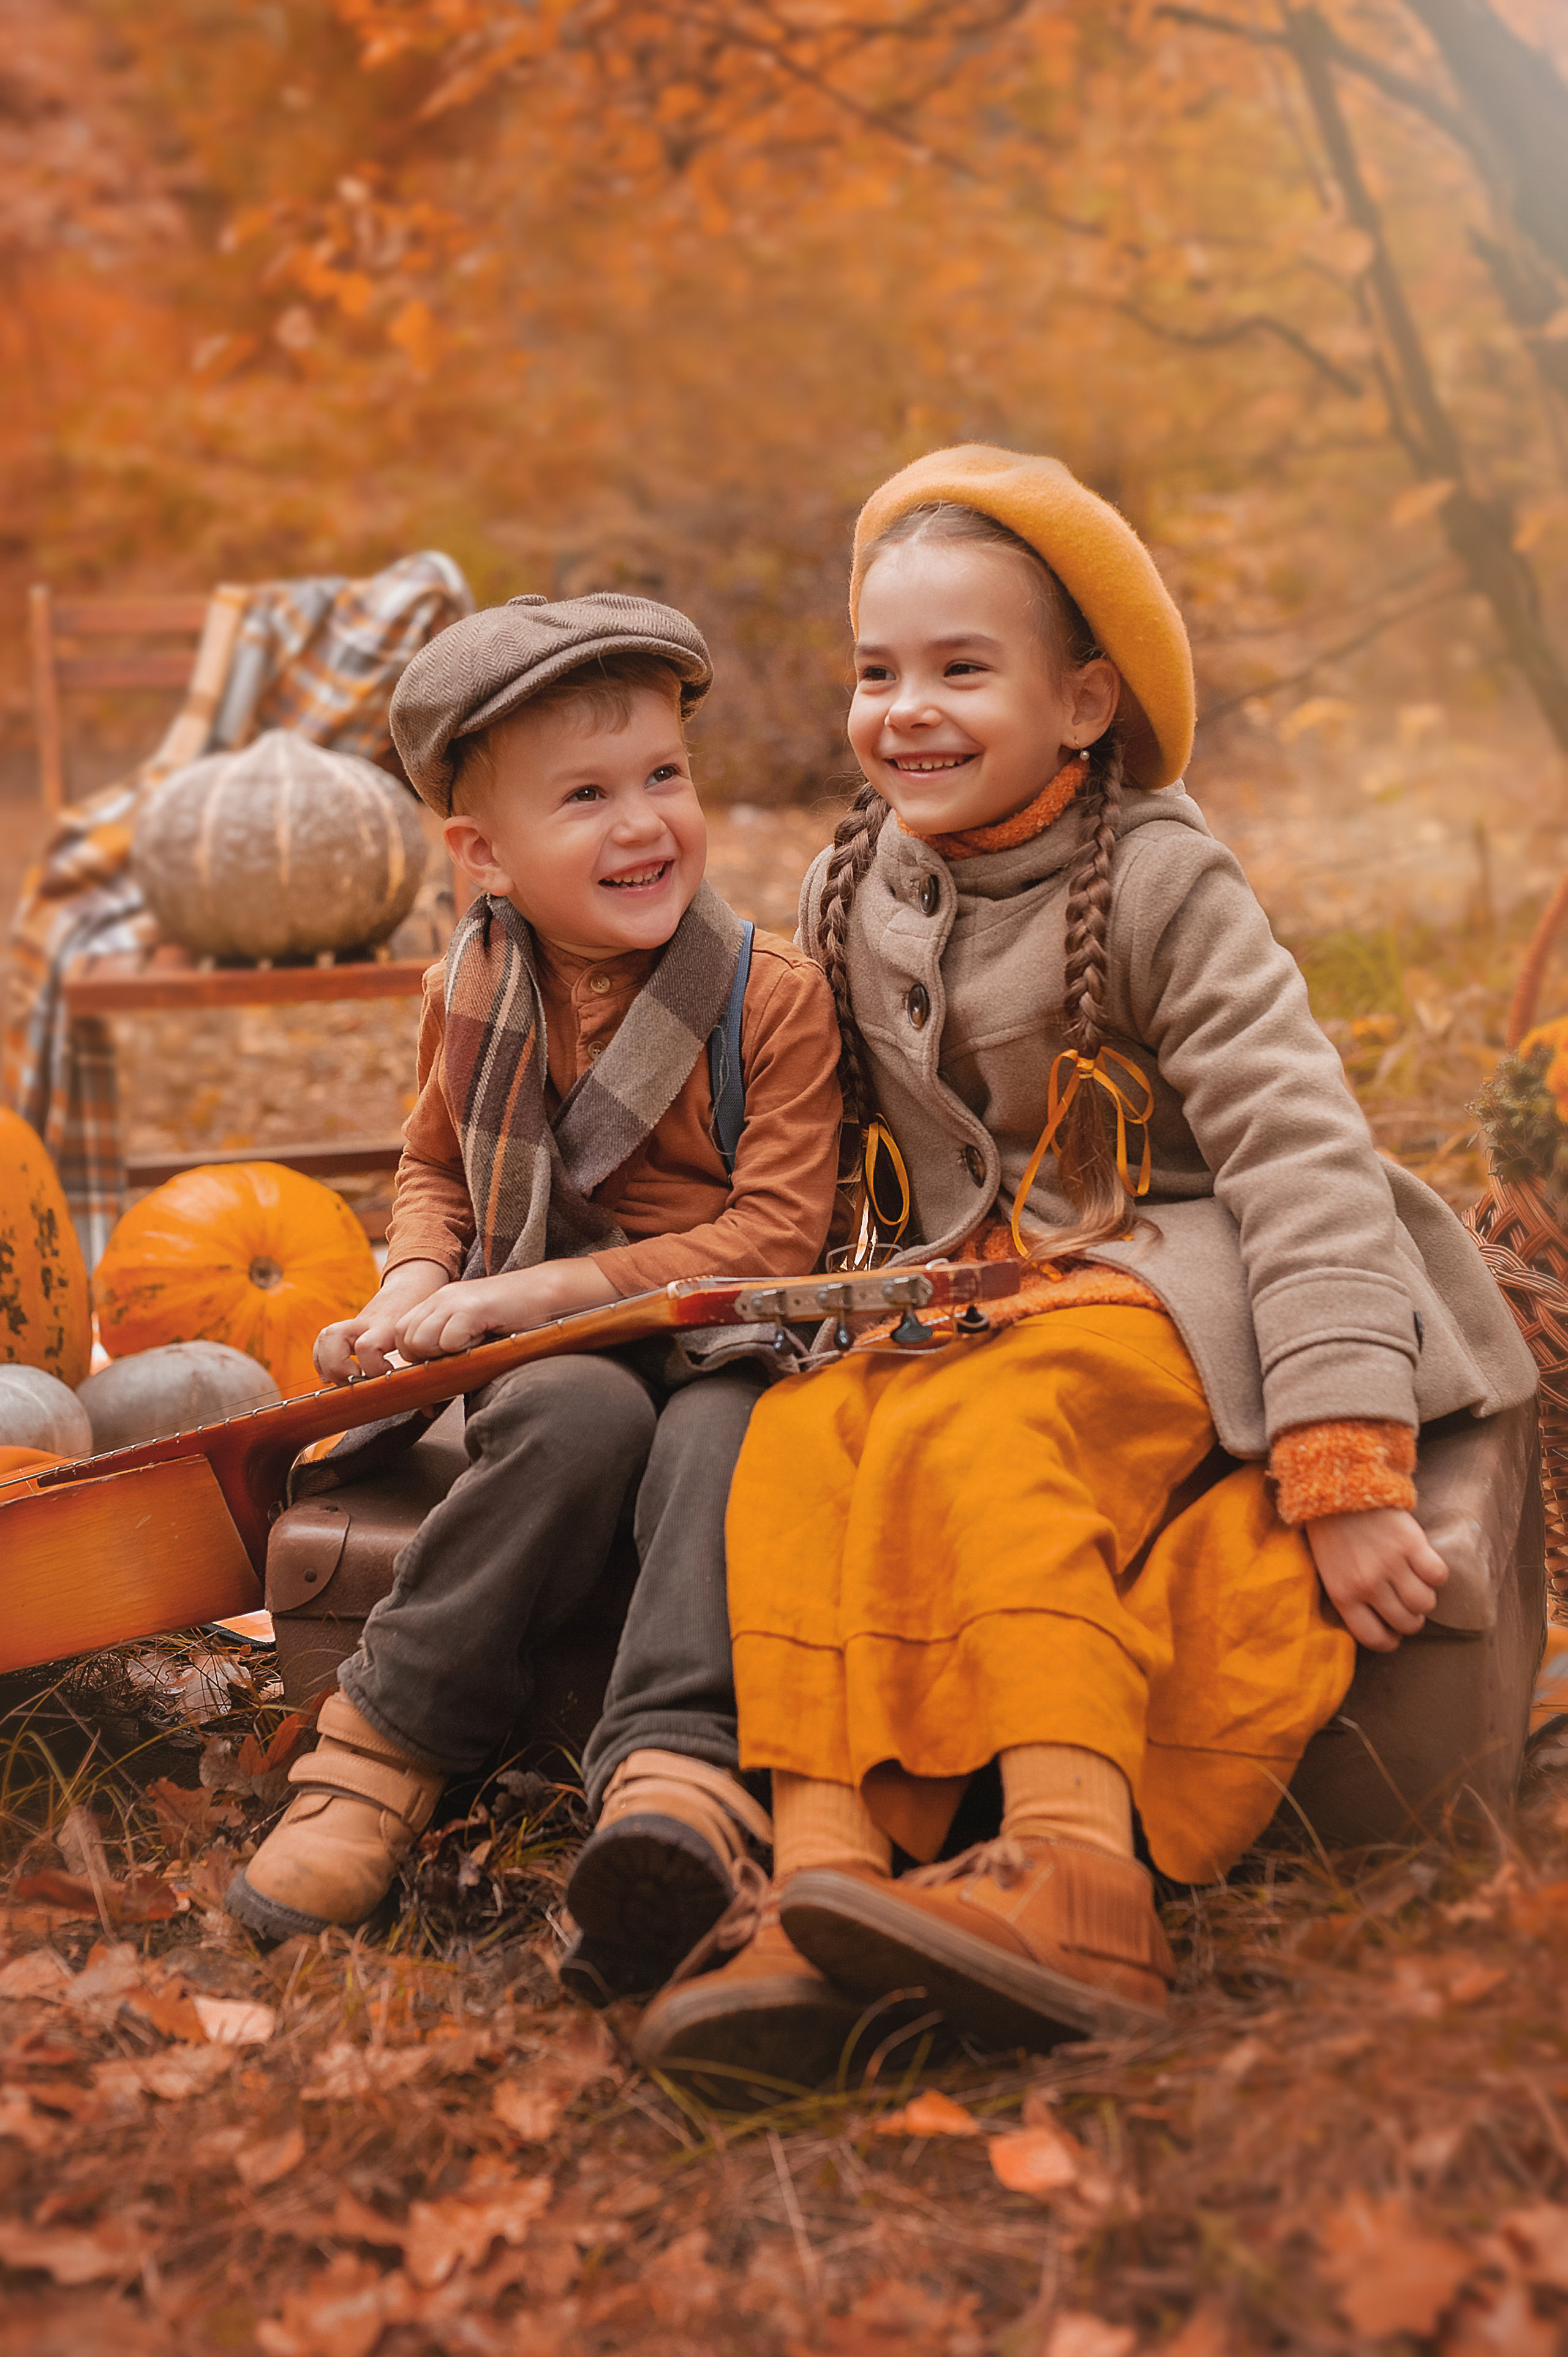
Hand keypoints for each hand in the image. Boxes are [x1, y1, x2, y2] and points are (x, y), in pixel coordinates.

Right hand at [313, 1260, 449, 1383]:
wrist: (414, 1284)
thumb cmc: (424, 1315)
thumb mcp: (428, 1339)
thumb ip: (426, 1372)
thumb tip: (428, 1410)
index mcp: (389, 1327)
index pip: (367, 1347)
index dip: (372, 1369)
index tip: (387, 1378)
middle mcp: (367, 1323)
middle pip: (335, 1338)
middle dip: (341, 1368)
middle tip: (359, 1381)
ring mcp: (355, 1324)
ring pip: (326, 1336)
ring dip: (328, 1363)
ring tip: (343, 1380)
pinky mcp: (349, 1327)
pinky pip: (323, 1340)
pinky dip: (321, 1359)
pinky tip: (330, 1375)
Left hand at [394, 1260, 618, 1360]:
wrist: (545, 1292)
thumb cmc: (513, 1319)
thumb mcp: (472, 1332)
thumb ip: (448, 1351)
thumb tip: (428, 1397)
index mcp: (437, 1303)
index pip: (400, 1334)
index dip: (413, 1356)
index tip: (436, 1369)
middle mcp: (440, 1299)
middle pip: (405, 1340)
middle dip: (426, 1359)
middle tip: (459, 1358)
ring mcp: (453, 1302)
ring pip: (420, 1341)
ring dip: (443, 1354)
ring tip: (472, 1348)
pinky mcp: (471, 1308)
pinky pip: (448, 1340)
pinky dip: (463, 1349)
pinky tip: (484, 1340)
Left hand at [1306, 1507, 1447, 1652]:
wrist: (1337, 1487)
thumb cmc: (1332, 1533)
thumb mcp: (1329, 1572)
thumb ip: (1351, 1599)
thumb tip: (1379, 1624)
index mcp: (1344, 1595)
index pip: (1375, 1639)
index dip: (1391, 1640)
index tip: (1393, 1629)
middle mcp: (1368, 1585)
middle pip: (1407, 1623)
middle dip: (1411, 1618)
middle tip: (1406, 1602)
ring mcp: (1391, 1565)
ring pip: (1425, 1603)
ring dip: (1425, 1597)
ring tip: (1415, 1582)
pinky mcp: (1411, 1544)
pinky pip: (1438, 1576)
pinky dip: (1436, 1573)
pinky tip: (1424, 1563)